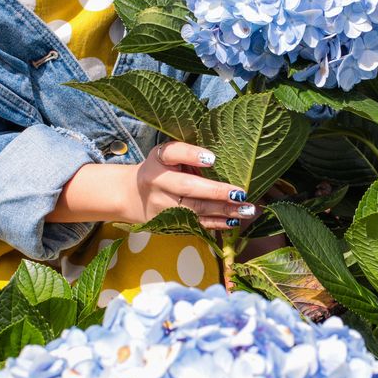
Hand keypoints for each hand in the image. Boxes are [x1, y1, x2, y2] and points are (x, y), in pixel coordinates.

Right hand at [125, 141, 255, 229]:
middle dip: (216, 191)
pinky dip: (216, 224)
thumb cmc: (159, 169)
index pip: (173, 153)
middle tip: (240, 193)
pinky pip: (196, 225)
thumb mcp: (166, 154)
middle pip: (188, 187)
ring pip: (195, 210)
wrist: (131, 195)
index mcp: (158, 160)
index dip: (192, 155)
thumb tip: (222, 159)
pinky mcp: (168, 223)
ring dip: (223, 210)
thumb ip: (187, 153)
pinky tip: (234, 221)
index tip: (212, 158)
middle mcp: (158, 182)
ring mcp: (162, 206)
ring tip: (246, 209)